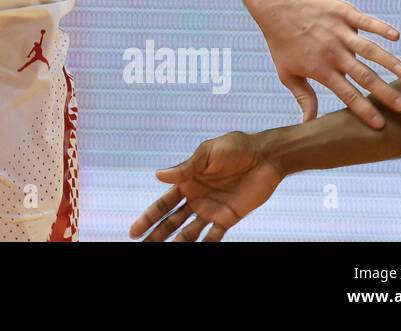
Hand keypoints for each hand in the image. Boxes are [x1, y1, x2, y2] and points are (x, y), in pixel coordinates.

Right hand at [129, 132, 282, 240]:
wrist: (265, 156)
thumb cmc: (235, 148)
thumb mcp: (207, 154)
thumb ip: (185, 168)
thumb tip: (158, 176)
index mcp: (187, 181)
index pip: (163, 204)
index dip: (148, 218)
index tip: (134, 230)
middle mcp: (196, 198)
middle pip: (172, 221)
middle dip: (157, 234)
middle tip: (144, 246)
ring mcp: (211, 210)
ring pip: (189, 232)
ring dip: (177, 243)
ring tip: (162, 253)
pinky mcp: (228, 217)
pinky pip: (214, 236)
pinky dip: (205, 245)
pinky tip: (194, 252)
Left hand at [239, 0, 400, 128]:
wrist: (275, 6)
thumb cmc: (281, 42)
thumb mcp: (287, 73)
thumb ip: (303, 97)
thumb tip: (307, 124)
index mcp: (321, 69)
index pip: (347, 93)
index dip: (363, 109)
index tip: (380, 124)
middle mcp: (332, 52)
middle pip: (363, 75)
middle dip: (384, 92)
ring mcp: (339, 32)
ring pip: (368, 48)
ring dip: (388, 61)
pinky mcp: (343, 12)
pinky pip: (365, 21)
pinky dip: (381, 27)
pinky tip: (396, 36)